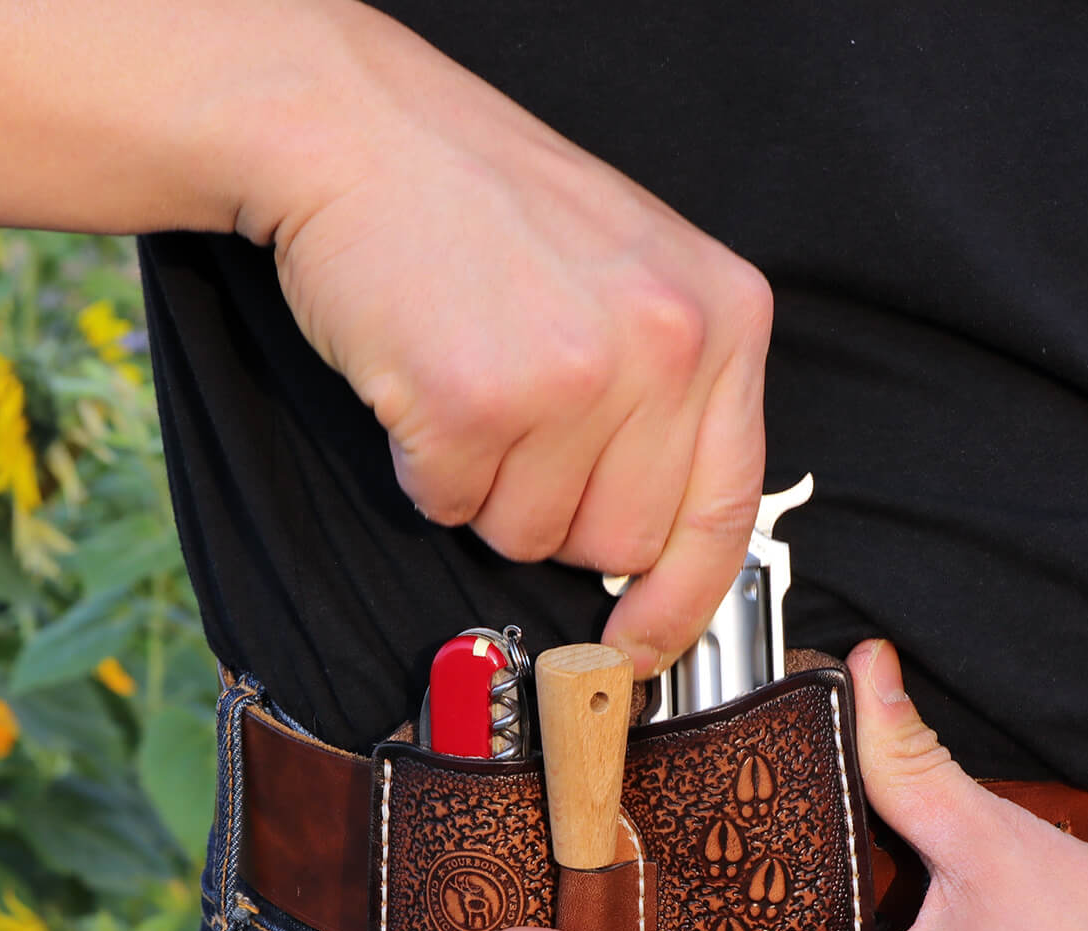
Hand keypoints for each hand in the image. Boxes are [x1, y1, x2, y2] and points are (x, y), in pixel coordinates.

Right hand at [242, 11, 771, 675]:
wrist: (360, 131)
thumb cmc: (489, 208)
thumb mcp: (636, 280)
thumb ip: (672, 402)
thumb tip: (656, 555)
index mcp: (724, 318)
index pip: (727, 509)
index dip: (682, 599)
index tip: (644, 643)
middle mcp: (668, 346)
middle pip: (618, 540)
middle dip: (556, 513)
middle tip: (519, 423)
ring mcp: (576, 375)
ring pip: (530, 536)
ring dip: (484, 488)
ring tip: (473, 381)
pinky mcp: (479, 400)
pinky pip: (450, 504)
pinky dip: (425, 464)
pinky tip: (427, 379)